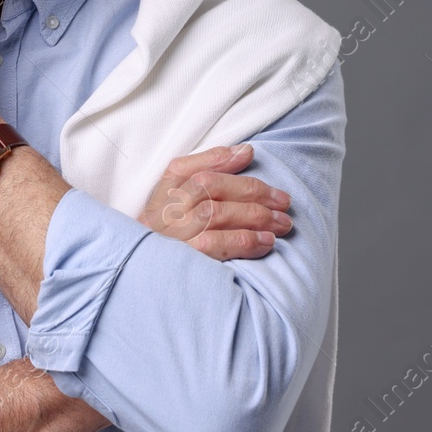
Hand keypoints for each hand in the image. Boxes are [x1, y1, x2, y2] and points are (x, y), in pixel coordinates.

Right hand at [138, 143, 292, 260]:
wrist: (147, 280)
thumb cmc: (170, 238)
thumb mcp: (178, 202)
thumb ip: (207, 170)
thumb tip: (244, 151)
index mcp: (161, 195)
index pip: (186, 169)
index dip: (218, 159)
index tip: (250, 155)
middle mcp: (163, 213)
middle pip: (207, 188)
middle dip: (250, 191)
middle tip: (283, 202)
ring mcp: (170, 237)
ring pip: (213, 214)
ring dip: (253, 216)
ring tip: (281, 224)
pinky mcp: (183, 261)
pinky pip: (213, 245)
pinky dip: (243, 241)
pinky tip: (265, 243)